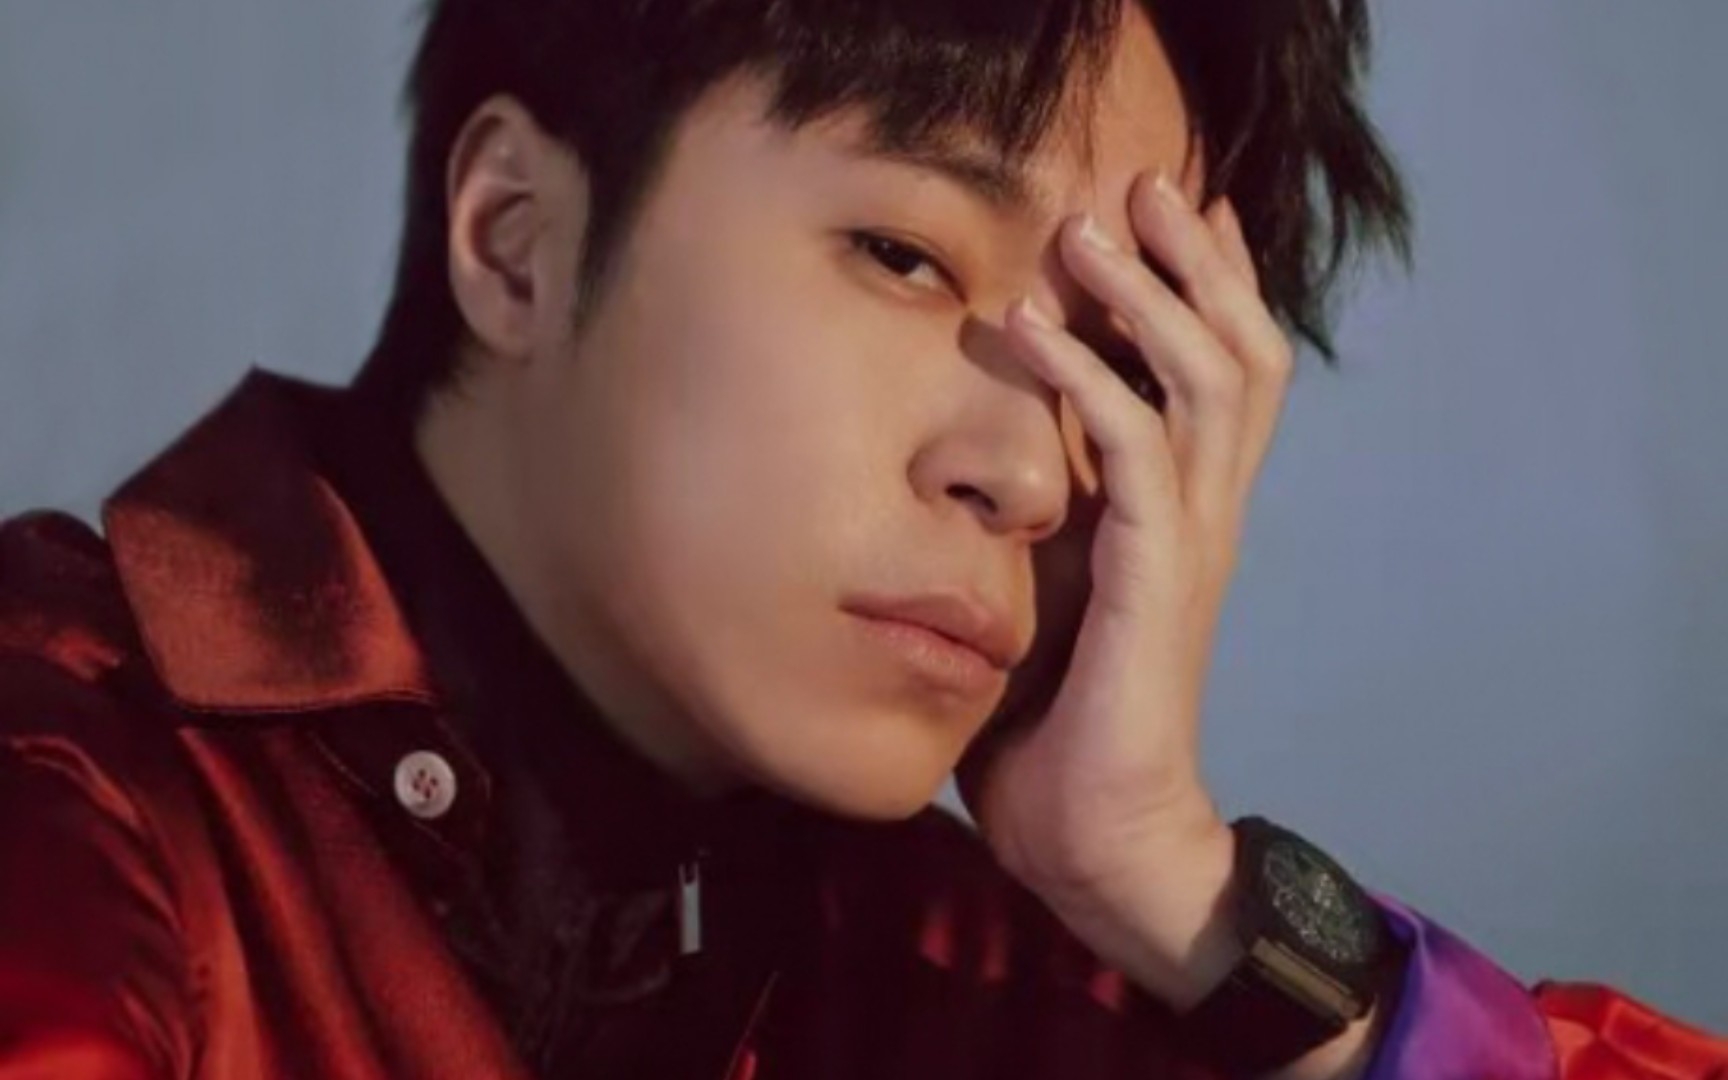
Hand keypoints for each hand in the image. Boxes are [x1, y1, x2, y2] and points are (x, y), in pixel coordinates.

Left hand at [954, 170, 1293, 989]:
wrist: (1096, 836)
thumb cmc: (1059, 726)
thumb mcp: (1044, 593)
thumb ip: (1037, 525)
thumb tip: (977, 469)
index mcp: (1182, 514)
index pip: (1220, 375)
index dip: (1206, 287)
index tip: (1168, 210)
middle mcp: (1204, 512)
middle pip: (1240, 353)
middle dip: (1198, 261)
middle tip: (1146, 182)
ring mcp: (1190, 541)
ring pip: (1205, 379)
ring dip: (1146, 293)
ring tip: (1088, 226)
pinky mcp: (1159, 576)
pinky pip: (1130, 448)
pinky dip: (1082, 376)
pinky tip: (1030, 329)